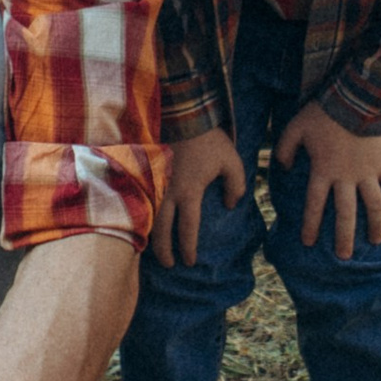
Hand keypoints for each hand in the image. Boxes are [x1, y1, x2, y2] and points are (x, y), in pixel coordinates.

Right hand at [152, 126, 246, 265]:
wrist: (184, 116)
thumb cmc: (210, 141)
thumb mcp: (232, 163)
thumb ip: (236, 187)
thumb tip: (229, 205)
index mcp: (189, 192)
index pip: (187, 228)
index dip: (188, 247)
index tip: (190, 261)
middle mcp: (169, 192)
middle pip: (162, 229)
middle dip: (165, 250)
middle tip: (170, 265)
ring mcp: (155, 183)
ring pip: (149, 217)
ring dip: (152, 237)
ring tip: (155, 250)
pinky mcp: (149, 175)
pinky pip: (144, 202)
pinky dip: (145, 218)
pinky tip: (147, 226)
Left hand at [272, 99, 380, 255]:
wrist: (358, 98)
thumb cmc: (323, 113)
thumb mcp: (295, 127)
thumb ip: (284, 149)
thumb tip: (283, 168)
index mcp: (323, 171)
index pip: (315, 205)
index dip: (311, 224)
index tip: (309, 242)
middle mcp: (346, 178)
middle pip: (345, 214)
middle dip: (344, 237)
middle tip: (343, 257)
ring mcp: (368, 173)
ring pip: (373, 206)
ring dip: (374, 225)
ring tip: (375, 242)